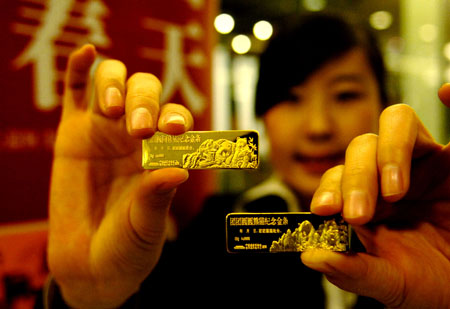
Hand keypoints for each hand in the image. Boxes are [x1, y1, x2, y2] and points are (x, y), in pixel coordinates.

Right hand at [47, 45, 193, 307]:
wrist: (91, 263)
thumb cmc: (129, 244)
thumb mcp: (147, 224)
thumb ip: (158, 196)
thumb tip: (179, 171)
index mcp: (162, 151)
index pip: (175, 118)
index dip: (177, 116)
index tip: (174, 130)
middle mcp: (136, 135)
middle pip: (147, 92)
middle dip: (146, 102)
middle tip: (137, 130)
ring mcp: (104, 130)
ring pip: (114, 83)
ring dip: (117, 85)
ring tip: (114, 110)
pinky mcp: (72, 132)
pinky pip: (76, 91)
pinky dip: (81, 68)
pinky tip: (87, 53)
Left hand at [302, 84, 449, 307]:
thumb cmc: (429, 281)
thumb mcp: (390, 282)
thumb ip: (353, 271)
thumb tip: (310, 257)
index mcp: (366, 200)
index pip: (337, 178)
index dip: (327, 189)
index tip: (324, 209)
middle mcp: (387, 174)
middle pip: (361, 149)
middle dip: (356, 179)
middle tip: (360, 214)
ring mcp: (422, 161)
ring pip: (394, 124)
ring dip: (389, 151)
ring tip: (395, 190)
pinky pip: (446, 125)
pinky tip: (448, 94)